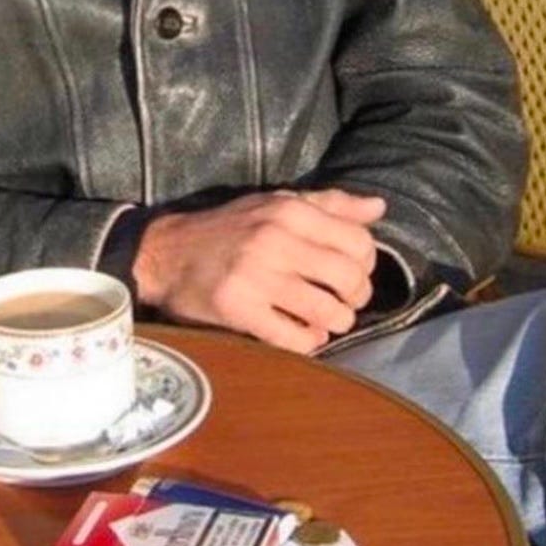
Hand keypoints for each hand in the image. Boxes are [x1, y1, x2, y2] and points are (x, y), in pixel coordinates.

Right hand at [132, 189, 384, 352]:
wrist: (166, 253)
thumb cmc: (230, 227)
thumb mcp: (275, 203)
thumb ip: (329, 204)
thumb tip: (379, 208)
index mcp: (289, 211)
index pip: (359, 242)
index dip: (367, 263)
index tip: (353, 271)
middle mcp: (275, 240)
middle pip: (350, 279)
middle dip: (356, 297)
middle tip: (344, 301)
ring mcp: (256, 278)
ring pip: (328, 312)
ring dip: (336, 322)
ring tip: (326, 319)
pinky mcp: (240, 311)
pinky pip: (296, 339)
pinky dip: (309, 342)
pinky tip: (303, 334)